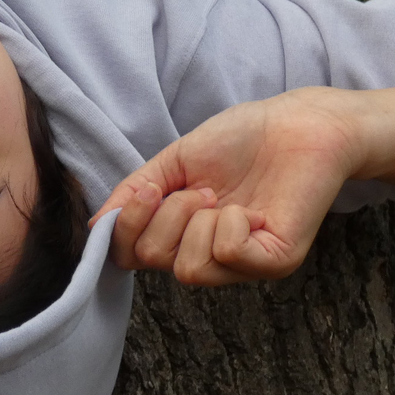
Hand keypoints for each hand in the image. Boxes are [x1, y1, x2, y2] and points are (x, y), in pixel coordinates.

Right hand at [89, 88, 363, 284]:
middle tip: (203, 189)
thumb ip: (134, 192)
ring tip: (223, 197)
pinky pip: (229, 256)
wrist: (298, 125)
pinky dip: (232, 225)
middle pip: (152, 259)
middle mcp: (204, 254)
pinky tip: (252, 210)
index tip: (147, 190)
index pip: (127, 256)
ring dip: (199, 220)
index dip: (125, 227)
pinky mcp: (274, 262)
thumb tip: (97, 227)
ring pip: (188, 269)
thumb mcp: (173, 162)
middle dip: (168, 213)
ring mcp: (239, 264)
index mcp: (176, 233)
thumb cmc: (239, 140)